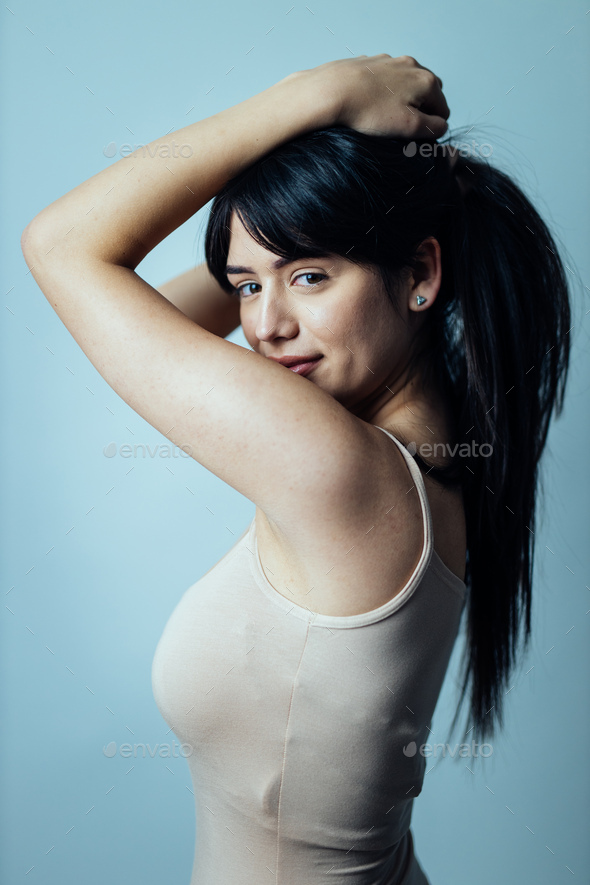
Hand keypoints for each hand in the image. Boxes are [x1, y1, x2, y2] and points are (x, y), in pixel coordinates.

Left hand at [299, 53, 449, 139]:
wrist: (330, 91)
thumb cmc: (369, 111)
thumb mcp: (408, 127)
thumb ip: (433, 128)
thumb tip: (442, 126)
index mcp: (426, 81)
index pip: (443, 110)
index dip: (431, 128)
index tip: (413, 139)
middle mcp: (411, 65)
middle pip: (426, 95)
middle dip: (418, 112)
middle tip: (397, 129)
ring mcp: (390, 61)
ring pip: (405, 86)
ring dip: (400, 102)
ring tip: (381, 117)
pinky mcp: (369, 62)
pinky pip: (384, 81)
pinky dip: (382, 93)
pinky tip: (367, 104)